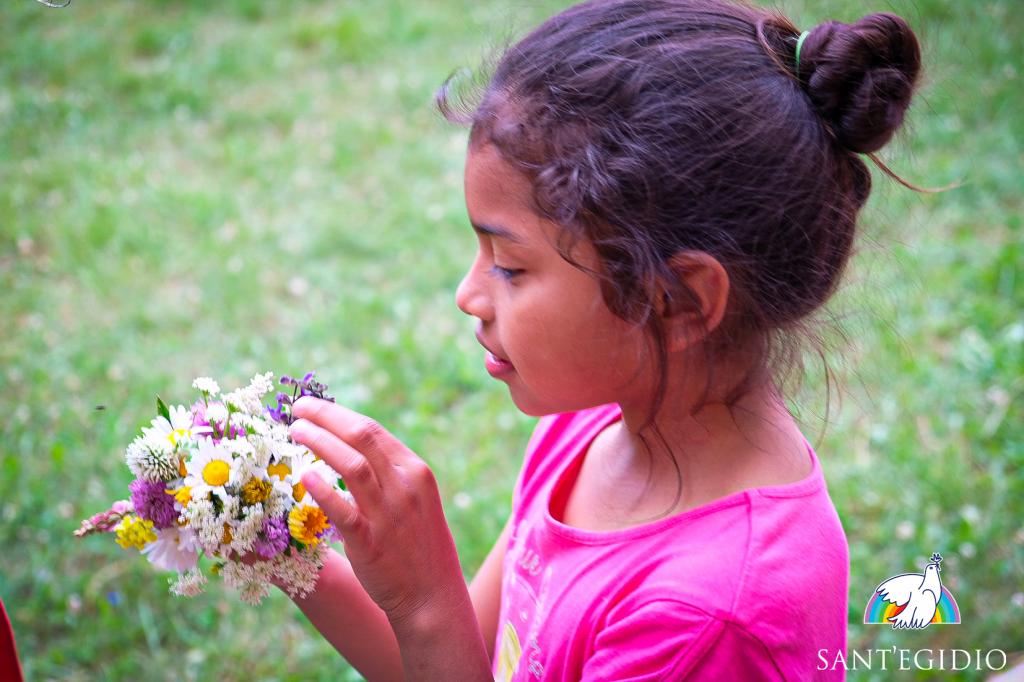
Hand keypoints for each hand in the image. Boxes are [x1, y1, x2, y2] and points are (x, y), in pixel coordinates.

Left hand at [288, 397, 466, 629]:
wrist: (433, 594)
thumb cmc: (417, 544)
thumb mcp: (414, 499)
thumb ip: (387, 474)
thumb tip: (348, 447)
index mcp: (415, 470)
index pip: (372, 430)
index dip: (336, 414)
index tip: (311, 407)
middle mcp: (404, 485)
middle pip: (362, 436)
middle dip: (325, 417)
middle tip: (297, 408)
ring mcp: (389, 514)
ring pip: (352, 465)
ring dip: (320, 442)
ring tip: (295, 431)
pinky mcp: (371, 543)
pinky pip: (344, 511)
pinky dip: (323, 490)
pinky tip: (305, 476)